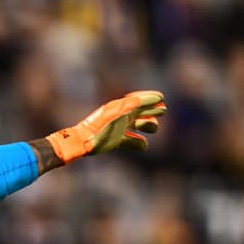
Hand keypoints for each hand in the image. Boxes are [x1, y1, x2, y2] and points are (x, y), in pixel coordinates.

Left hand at [46, 90, 165, 163]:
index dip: (149, 98)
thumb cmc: (96, 128)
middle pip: (140, 111)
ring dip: (147, 125)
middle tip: (163, 109)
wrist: (80, 143)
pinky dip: (137, 142)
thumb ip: (133, 106)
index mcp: (119, 108)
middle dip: (151, 110)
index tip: (161, 97)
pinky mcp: (116, 140)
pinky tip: (143, 145)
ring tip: (153, 127)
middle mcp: (119, 117)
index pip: (137, 100)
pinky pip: (130, 140)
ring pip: (137, 125)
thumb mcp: (115, 116)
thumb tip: (156, 98)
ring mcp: (118, 128)